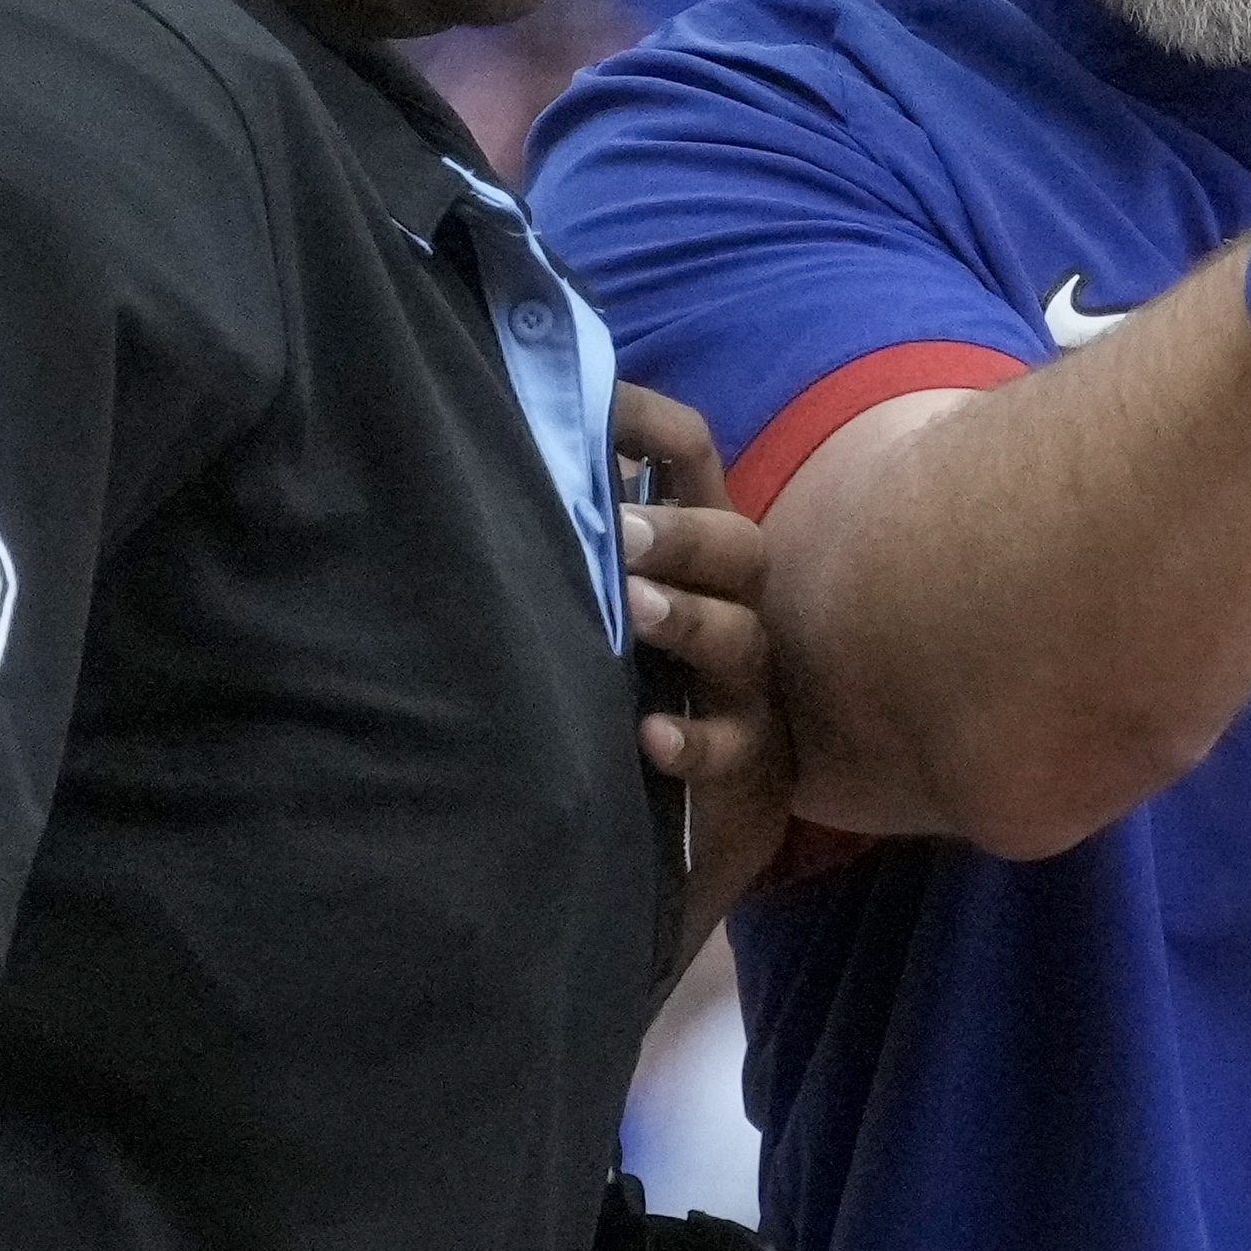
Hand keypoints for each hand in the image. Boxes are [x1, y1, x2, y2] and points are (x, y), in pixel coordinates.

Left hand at [611, 384, 790, 899]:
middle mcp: (732, 611)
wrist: (671, 842)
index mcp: (692, 558)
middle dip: (683, 532)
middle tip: (625, 530)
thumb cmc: (620, 703)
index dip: (654, 427)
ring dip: (687, 618)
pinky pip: (736, 749)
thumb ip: (568, 543)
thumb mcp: (593, 612)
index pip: (693, 462)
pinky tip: (650, 734)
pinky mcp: (752, 772)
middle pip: (738, 547)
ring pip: (742, 638)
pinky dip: (693, 739)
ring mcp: (747, 693)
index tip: (600, 409)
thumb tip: (499, 449)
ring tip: (632, 608)